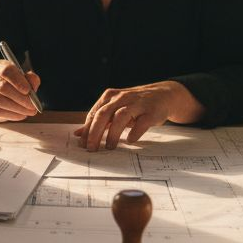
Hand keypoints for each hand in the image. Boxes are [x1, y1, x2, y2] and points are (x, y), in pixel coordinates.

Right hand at [0, 59, 40, 121]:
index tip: (28, 90)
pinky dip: (12, 114)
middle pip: (2, 87)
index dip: (17, 81)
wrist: (0, 94)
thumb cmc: (15, 84)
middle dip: (20, 97)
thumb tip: (34, 83)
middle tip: (32, 105)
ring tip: (29, 111)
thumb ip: (31, 79)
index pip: (6, 70)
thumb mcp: (24, 78)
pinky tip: (21, 115)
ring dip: (17, 107)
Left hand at [74, 81, 204, 150]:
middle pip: (104, 114)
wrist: (163, 95)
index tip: (82, 144)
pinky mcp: (151, 111)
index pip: (95, 113)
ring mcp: (137, 103)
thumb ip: (98, 120)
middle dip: (96, 132)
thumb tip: (79, 134)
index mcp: (111, 96)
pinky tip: (130, 140)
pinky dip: (135, 132)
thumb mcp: (116, 109)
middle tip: (92, 148)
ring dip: (113, 133)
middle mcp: (122, 97)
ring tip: (110, 147)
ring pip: (121, 116)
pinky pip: (141, 122)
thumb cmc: (136, 104)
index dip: (87, 129)